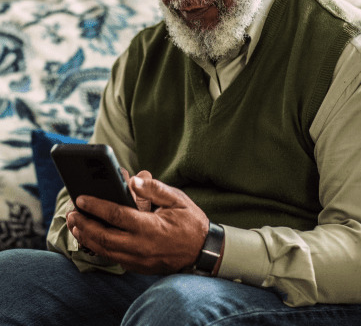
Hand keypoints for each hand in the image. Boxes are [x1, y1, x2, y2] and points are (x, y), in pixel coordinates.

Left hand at [66, 174, 208, 273]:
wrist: (202, 251)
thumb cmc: (190, 222)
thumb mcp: (177, 199)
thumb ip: (155, 189)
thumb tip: (134, 180)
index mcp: (150, 227)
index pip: (116, 215)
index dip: (96, 206)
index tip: (81, 198)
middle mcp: (141, 246)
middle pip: (103, 236)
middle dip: (84, 223)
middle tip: (71, 212)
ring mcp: (138, 259)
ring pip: (104, 250)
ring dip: (87, 237)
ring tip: (75, 224)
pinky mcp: (138, 266)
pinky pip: (113, 257)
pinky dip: (98, 247)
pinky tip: (91, 237)